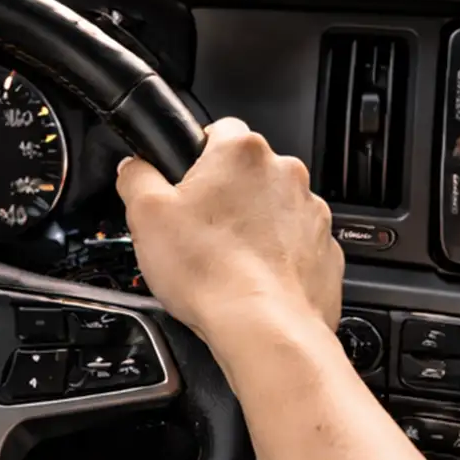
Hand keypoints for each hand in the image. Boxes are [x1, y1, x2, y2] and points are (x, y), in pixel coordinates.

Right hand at [117, 118, 342, 353]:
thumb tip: (134, 168)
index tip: (184, 183)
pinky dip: (276, 255)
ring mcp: (310, 212)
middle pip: (244, 170)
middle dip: (222, 194)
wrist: (265, 330)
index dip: (194, 156)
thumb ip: (135, 176)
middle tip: (197, 228)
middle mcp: (284, 173)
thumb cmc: (212, 273)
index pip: (216, 129)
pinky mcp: (325, 249)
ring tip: (225, 259)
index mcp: (241, 151)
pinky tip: (252, 278)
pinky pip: (294, 243)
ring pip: (271, 206)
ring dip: (251, 223)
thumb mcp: (145, 214)